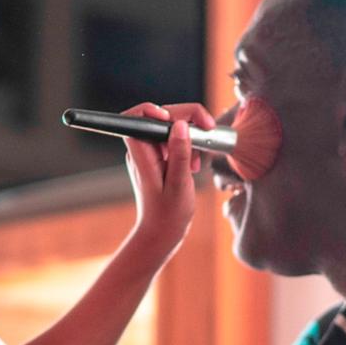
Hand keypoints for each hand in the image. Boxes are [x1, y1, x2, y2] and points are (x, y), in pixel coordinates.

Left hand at [120, 102, 214, 259]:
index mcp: (141, 154)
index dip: (156, 111)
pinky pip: (173, 142)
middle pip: (161, 118)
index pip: (138, 117)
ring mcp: (149, 154)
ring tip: (197, 160)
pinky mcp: (158, 159)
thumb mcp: (179, 184)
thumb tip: (180, 125)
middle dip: (186, 120)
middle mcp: (142, 150)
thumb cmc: (168, 215)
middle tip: (207, 130)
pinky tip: (193, 165)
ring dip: (189, 136)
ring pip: (169, 128)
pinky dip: (187, 148)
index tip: (179, 120)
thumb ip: (179, 154)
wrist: (161, 233)